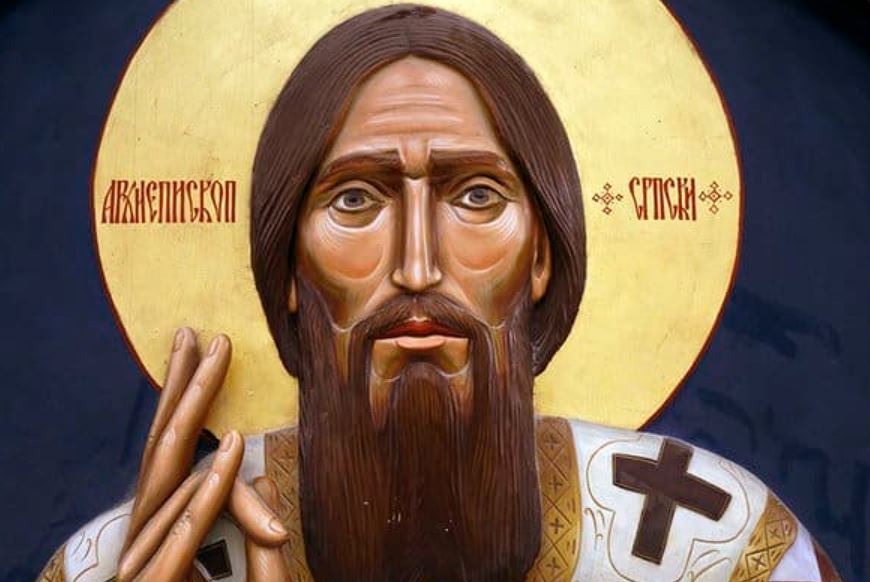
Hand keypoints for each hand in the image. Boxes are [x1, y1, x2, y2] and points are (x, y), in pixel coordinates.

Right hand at [116, 328, 288, 580]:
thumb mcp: (249, 579)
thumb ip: (254, 536)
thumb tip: (259, 477)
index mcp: (163, 535)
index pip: (171, 458)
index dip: (182, 403)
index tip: (198, 351)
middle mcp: (146, 543)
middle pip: (164, 453)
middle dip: (181, 390)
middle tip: (198, 333)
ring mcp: (144, 567)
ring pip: (170, 484)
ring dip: (194, 421)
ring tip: (214, 363)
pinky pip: (187, 539)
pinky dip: (209, 495)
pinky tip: (230, 450)